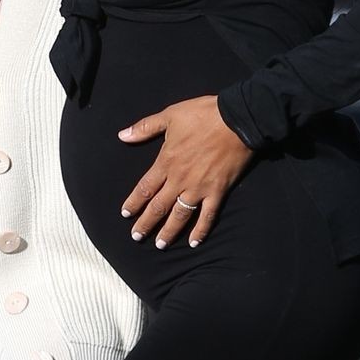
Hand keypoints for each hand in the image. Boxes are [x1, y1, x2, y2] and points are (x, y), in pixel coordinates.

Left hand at [118, 96, 254, 247]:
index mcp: (166, 162)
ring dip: (169, 231)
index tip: (125, 214)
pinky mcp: (218, 191)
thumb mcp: (170, 115)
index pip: (145, 188)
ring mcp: (199, 187)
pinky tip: (194, 242)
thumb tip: (122, 135)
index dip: (134, 202)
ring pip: (180, 215)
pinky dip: (201, 230)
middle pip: (158, 206)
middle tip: (136, 237)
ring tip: (160, 245)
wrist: (237, 118)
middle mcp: (180, 179)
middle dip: (146, 223)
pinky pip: (208, 215)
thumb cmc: (203, 114)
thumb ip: (145, 128)